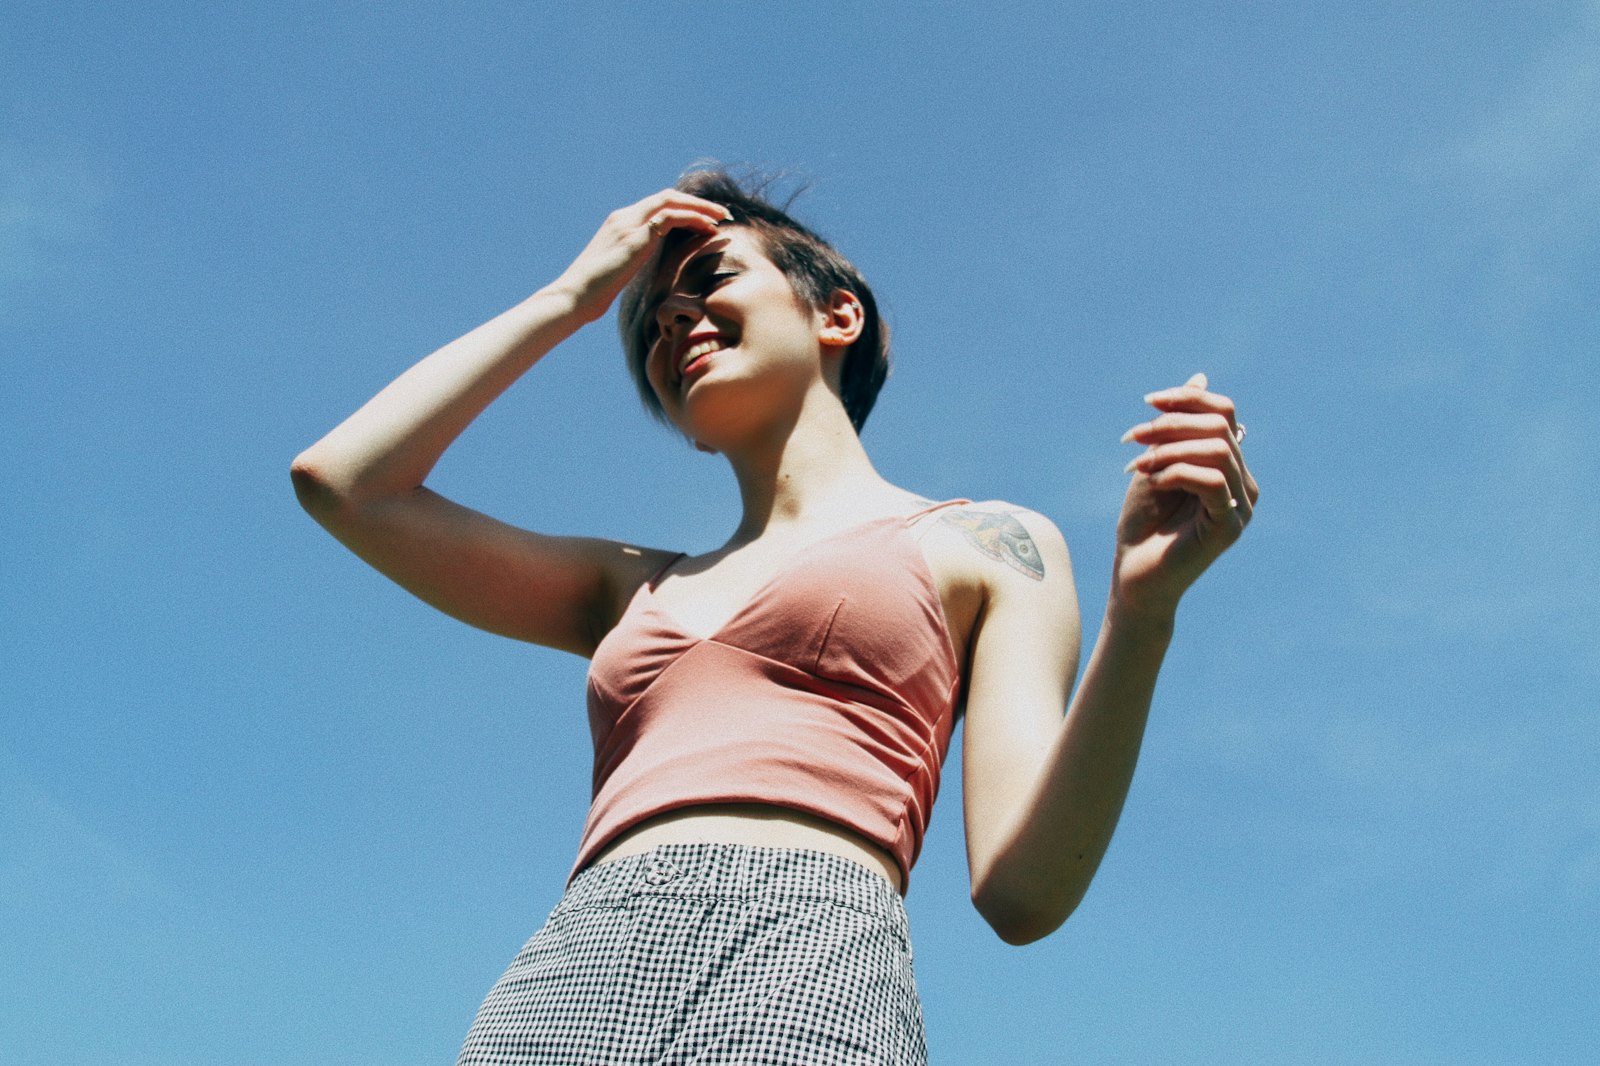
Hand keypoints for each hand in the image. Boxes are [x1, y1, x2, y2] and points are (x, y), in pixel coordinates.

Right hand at [550, 189, 731, 323]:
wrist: (574, 296)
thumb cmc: (592, 293)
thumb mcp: (617, 272)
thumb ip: (632, 262)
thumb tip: (643, 274)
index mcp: (619, 223)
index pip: (657, 205)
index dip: (684, 208)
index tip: (706, 220)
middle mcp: (624, 217)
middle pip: (668, 197)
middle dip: (697, 203)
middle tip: (721, 213)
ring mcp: (628, 223)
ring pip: (672, 201)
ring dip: (700, 207)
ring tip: (722, 217)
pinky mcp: (634, 236)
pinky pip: (669, 216)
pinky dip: (692, 218)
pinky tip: (707, 228)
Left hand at [1113, 373, 1257, 616]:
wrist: (1134, 576)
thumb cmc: (1144, 524)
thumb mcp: (1156, 463)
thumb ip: (1176, 426)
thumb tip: (1199, 376)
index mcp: (1229, 466)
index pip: (1224, 413)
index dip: (1188, 398)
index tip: (1147, 402)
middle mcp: (1243, 483)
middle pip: (1220, 426)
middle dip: (1170, 424)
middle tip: (1132, 438)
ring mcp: (1241, 506)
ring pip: (1218, 449)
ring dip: (1169, 449)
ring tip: (1137, 465)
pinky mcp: (1230, 527)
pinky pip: (1212, 481)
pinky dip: (1177, 473)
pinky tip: (1152, 483)